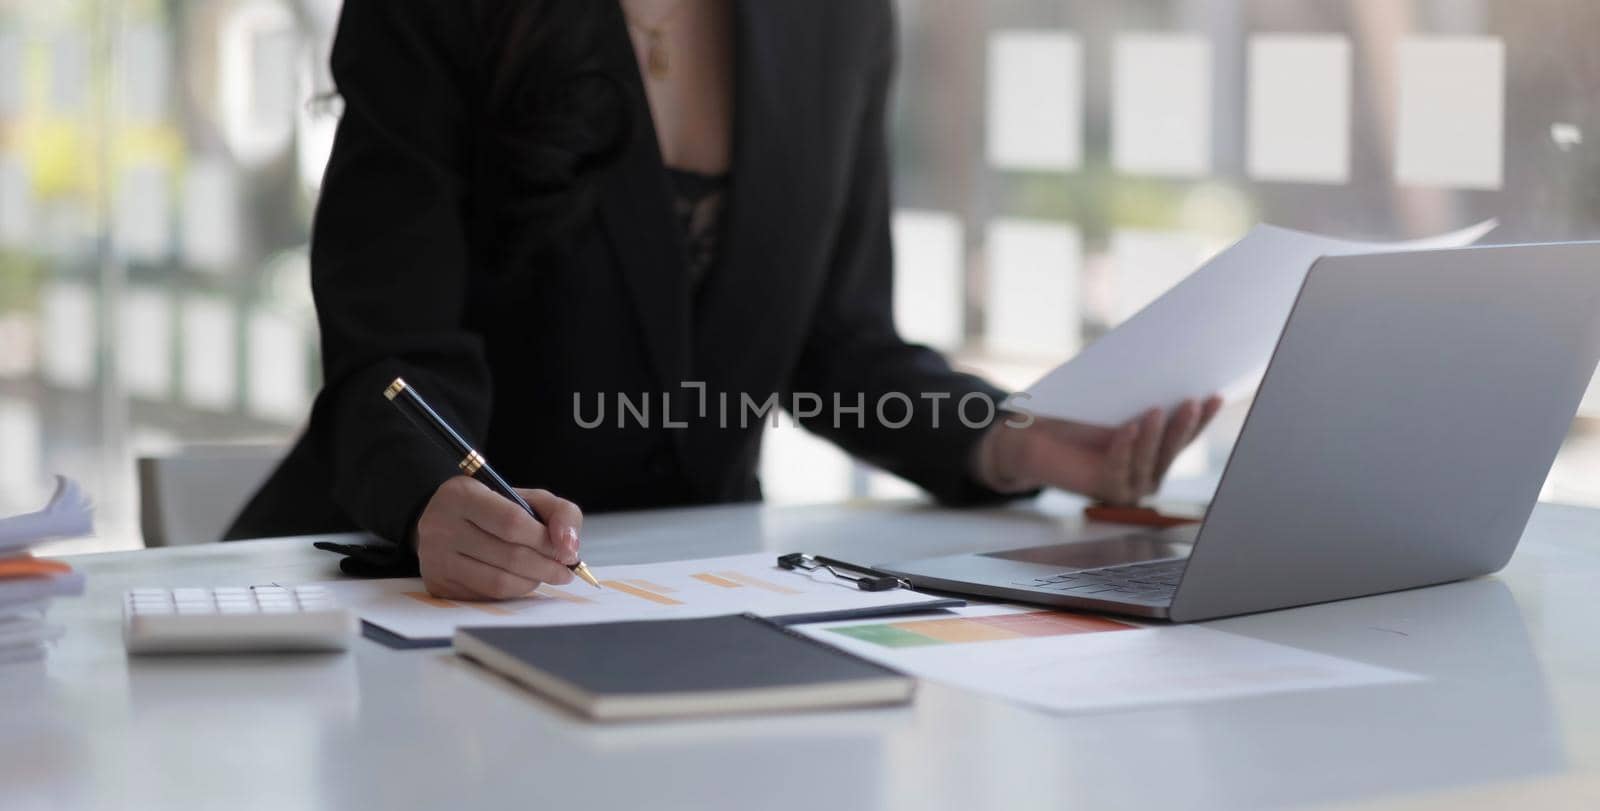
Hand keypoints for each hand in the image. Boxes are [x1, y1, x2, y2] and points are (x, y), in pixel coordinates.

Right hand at [412, 476, 582, 599]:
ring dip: (532, 582)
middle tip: (564, 571)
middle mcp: (441, 526)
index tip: (566, 552)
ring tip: (545, 575)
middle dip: (546, 566)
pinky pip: (487, 596)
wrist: (446, 523)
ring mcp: (436, 558)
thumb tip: (570, 548)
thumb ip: (560, 513)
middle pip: (509, 555)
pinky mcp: (438, 584)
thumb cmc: (495, 510)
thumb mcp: (528, 499)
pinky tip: (522, 580)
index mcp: (462, 495)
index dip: (546, 541)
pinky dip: (514, 591)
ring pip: (499, 582)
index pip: (513, 522)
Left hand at [975, 397, 1222, 504]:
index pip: (1185, 435)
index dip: (1202, 417)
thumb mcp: (1113, 402)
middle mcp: (1149, 473)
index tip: (1215, 395)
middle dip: (1184, 425)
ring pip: (1149, 460)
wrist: (1034, 437)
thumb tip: (1168, 362)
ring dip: (1154, 435)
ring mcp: (1131, 485)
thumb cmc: (1075, 415)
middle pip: (1173, 449)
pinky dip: (1125, 447)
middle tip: (1192, 401)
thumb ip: (1140, 393)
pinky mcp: (1108, 491)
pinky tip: (1128, 429)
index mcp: (1156, 451)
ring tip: (1155, 409)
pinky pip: (1120, 467)